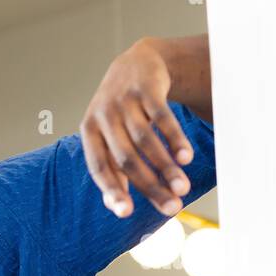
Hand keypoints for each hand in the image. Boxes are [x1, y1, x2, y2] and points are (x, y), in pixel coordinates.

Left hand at [80, 37, 193, 218]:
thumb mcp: (108, 136)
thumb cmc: (121, 112)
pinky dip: (174, 138)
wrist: (136, 62)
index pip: (99, 167)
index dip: (112, 190)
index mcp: (89, 133)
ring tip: (183, 188)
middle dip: (150, 186)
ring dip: (166, 167)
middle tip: (172, 208)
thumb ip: (112, 168)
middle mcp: (103, 116)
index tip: (126, 214)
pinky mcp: (145, 88)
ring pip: (145, 141)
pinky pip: (162, 117)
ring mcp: (123, 101)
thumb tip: (118, 208)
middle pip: (126, 159)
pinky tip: (186, 158)